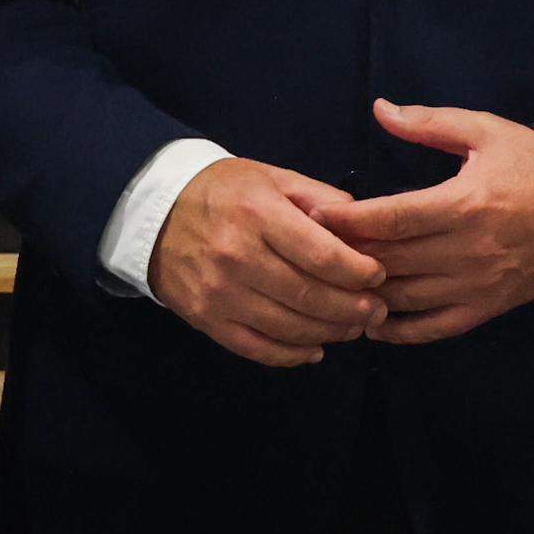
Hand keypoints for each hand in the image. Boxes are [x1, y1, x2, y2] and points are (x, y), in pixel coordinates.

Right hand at [150, 157, 386, 368]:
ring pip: (288, 327)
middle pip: (309, 296)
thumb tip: (363, 227)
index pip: (322, 256)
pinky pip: (257, 348)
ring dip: (329, 333)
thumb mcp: (272, 177)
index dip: (359, 273)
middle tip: (377, 311)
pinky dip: (292, 355)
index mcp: (258, 213)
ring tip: (353, 328)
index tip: (379, 276)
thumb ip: (320, 198)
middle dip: (353, 309)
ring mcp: (219, 292)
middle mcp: (237, 255)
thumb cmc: (225, 191)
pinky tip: (315, 349)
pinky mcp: (206, 319)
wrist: (155, 211)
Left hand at [322, 101, 533, 347]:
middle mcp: (468, 251)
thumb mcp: (486, 132)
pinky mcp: (484, 308)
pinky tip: (369, 320)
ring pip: (405, 298)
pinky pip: (432, 328)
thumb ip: (430, 123)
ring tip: (329, 282)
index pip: (393, 218)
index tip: (313, 215)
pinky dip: (397, 330)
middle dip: (345, 254)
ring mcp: (476, 286)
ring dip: (364, 293)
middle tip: (307, 247)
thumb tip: (381, 109)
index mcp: (466, 204)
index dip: (348, 220)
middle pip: (391, 260)